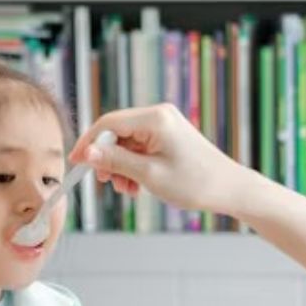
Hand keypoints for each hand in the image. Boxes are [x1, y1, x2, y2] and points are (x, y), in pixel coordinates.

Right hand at [70, 103, 256, 214]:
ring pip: (127, 143)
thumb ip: (115, 161)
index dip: (88, 143)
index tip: (75, 163)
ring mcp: (164, 125)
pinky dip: (133, 166)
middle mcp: (159, 115)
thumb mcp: (149, 174)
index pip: (108, 123)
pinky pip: (140, 148)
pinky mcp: (168, 136)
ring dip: (121, 166)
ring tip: (127, 189)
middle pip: (116, 132)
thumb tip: (86, 153)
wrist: (230, 189)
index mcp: (155, 118)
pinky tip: (137, 185)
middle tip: (106, 182)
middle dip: (107, 159)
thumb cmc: (195, 182)